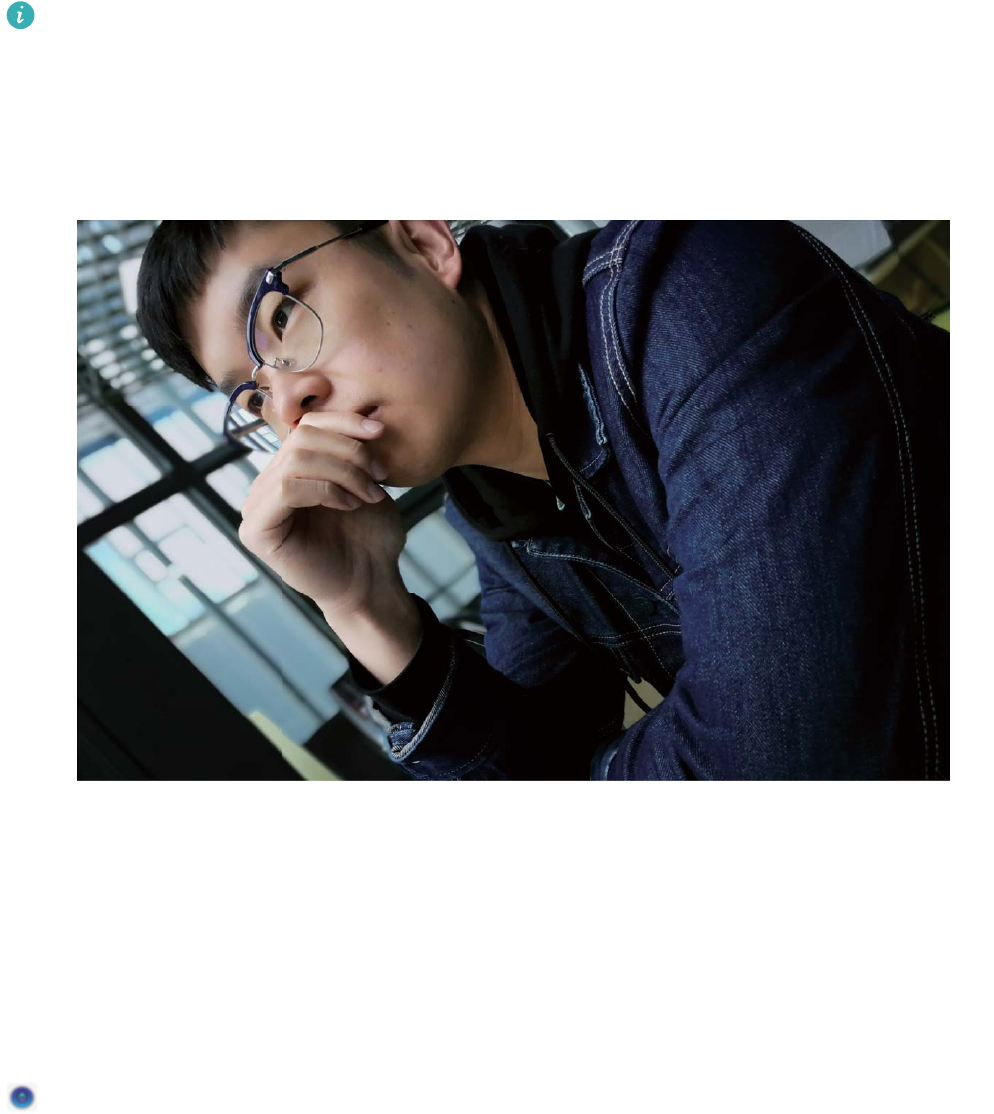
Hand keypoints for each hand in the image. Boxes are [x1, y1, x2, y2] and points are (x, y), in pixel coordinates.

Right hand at [237, 411, 406, 617]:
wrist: (371, 583)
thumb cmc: (369, 536)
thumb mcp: (364, 481)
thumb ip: (350, 448)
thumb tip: (360, 410)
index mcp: (286, 469)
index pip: (306, 425)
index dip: (343, 421)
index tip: (379, 431)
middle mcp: (265, 485)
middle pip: (301, 438)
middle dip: (348, 451)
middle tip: (379, 476)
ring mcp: (256, 507)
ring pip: (295, 460)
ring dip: (343, 472)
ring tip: (369, 494)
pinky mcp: (256, 531)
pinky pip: (287, 489)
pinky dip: (325, 490)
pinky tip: (348, 505)